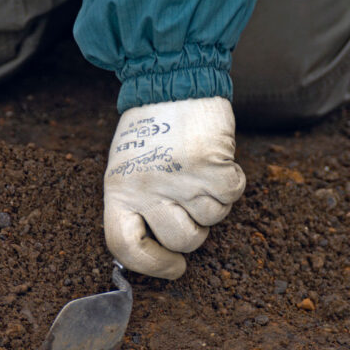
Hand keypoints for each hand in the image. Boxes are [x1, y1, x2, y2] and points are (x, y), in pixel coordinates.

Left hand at [104, 96, 245, 278]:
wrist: (171, 81)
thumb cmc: (150, 132)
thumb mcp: (126, 171)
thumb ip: (136, 209)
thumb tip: (160, 253)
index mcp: (117, 192)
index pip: (126, 248)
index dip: (152, 265)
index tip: (174, 267)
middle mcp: (145, 189)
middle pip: (183, 241)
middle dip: (193, 228)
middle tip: (189, 200)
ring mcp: (179, 179)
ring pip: (213, 220)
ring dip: (212, 199)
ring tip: (195, 169)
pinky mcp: (210, 166)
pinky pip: (232, 196)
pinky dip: (230, 181)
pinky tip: (214, 160)